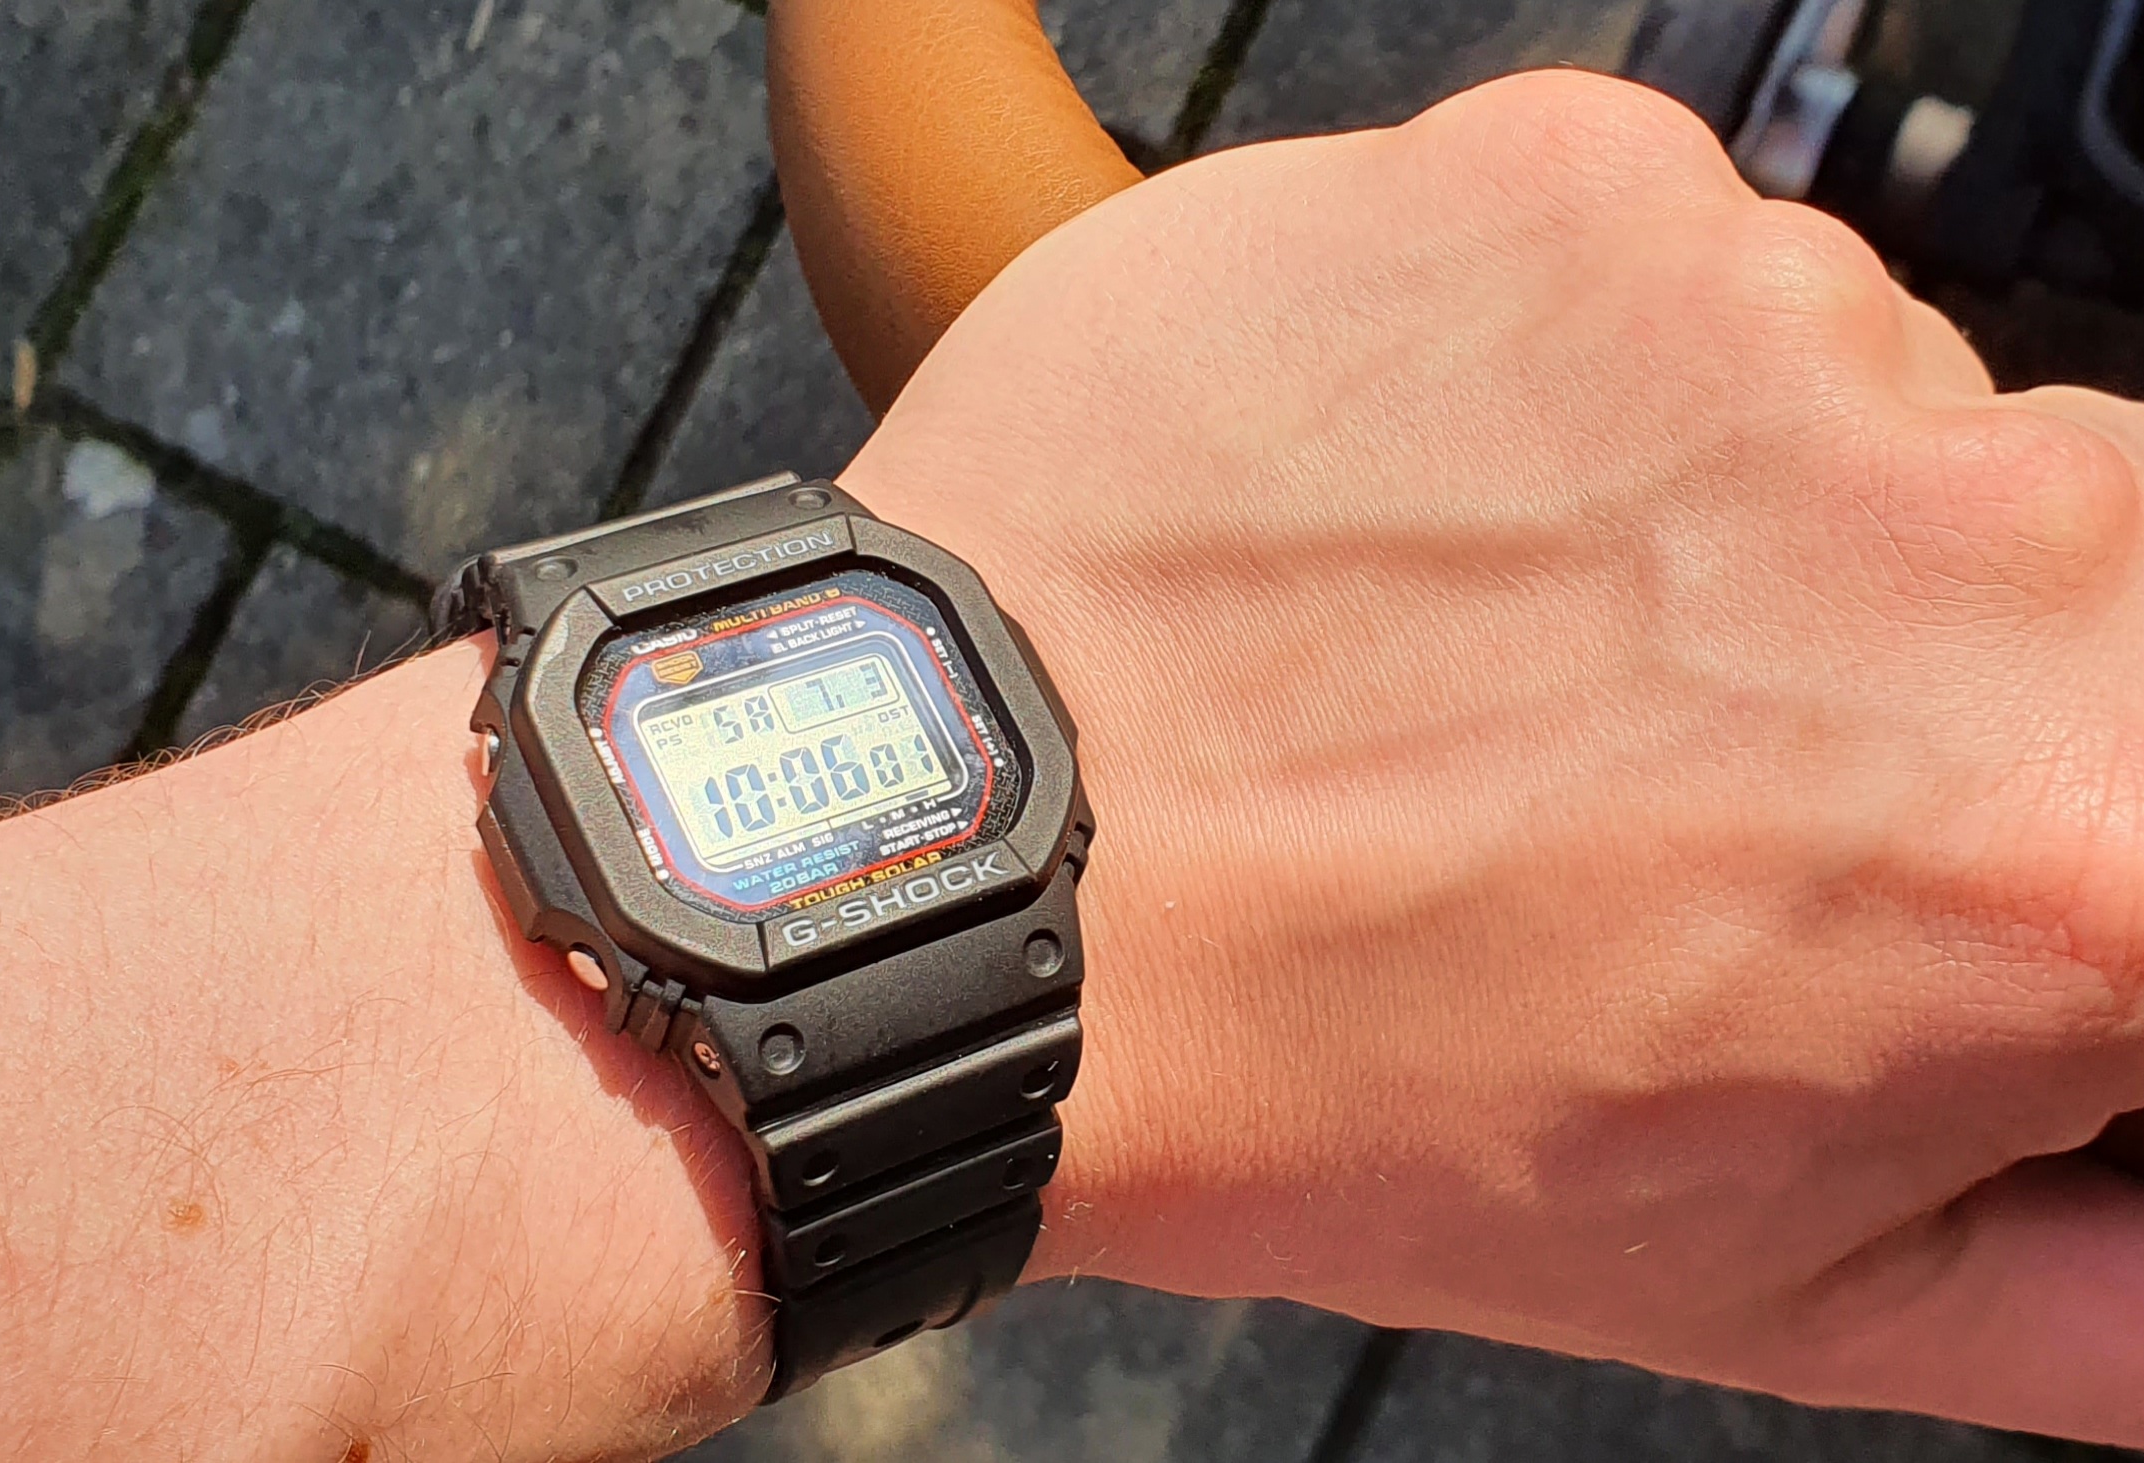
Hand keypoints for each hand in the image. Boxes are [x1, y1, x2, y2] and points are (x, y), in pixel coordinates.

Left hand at [847, 70, 2143, 1443]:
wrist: (981, 860)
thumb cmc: (1326, 1080)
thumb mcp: (1779, 1285)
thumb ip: (2113, 1293)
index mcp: (2091, 833)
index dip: (2050, 806)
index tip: (1901, 834)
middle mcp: (1982, 540)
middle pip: (2082, 538)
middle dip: (1920, 645)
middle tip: (1682, 749)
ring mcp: (1767, 327)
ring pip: (1858, 386)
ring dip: (1730, 496)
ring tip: (1508, 641)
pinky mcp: (1576, 187)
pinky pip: (1665, 260)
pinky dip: (1570, 367)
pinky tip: (1426, 512)